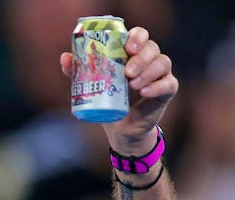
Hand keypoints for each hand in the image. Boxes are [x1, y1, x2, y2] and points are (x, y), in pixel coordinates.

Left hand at [60, 26, 177, 152]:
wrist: (120, 129)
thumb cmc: (107, 101)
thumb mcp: (91, 85)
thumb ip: (78, 71)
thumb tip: (64, 57)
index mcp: (132, 53)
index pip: (140, 35)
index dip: (136, 37)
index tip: (127, 48)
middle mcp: (149, 60)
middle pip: (152, 47)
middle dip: (141, 57)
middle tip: (127, 72)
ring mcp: (160, 74)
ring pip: (162, 62)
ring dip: (148, 71)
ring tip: (133, 84)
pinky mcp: (167, 90)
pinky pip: (169, 84)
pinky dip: (157, 86)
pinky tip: (145, 92)